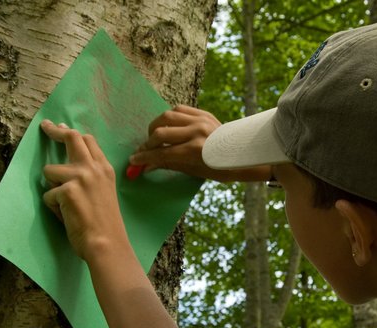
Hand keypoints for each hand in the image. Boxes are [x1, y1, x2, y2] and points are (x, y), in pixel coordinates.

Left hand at [40, 120, 126, 261]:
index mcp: (104, 168)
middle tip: (45, 126)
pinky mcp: (66, 190)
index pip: (88, 140)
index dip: (72, 133)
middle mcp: (93, 168)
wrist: (107, 243)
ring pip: (50, 171)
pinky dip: (53, 207)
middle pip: (71, 138)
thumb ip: (92, 176)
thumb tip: (71, 164)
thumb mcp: (105, 191)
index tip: (62, 128)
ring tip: (65, 204)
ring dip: (52, 187)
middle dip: (55, 130)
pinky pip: (48, 194)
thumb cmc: (105, 224)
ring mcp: (79, 177)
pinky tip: (66, 216)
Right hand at [129, 105, 269, 181]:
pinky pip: (179, 109)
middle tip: (144, 150)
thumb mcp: (193, 171)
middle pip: (160, 132)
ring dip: (156, 126)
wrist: (242, 153)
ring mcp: (200, 120)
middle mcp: (196, 132)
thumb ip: (168, 164)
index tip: (134, 161)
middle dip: (147, 143)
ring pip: (167, 116)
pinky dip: (169, 117)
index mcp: (195, 150)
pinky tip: (168, 126)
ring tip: (154, 137)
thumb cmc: (218, 167)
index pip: (162, 153)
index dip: (145, 157)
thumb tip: (145, 166)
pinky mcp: (204, 112)